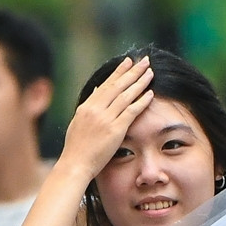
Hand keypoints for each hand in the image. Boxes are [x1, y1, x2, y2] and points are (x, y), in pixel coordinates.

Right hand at [61, 56, 154, 181]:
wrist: (75, 164)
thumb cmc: (76, 148)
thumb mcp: (78, 122)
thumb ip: (89, 106)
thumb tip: (98, 89)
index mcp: (86, 106)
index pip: (106, 84)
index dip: (118, 72)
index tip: (128, 61)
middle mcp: (95, 109)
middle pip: (118, 86)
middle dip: (132, 71)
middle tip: (144, 61)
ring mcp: (105, 119)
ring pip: (126, 96)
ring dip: (140, 82)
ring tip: (150, 72)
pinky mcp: (115, 130)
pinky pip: (131, 112)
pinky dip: (141, 101)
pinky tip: (150, 93)